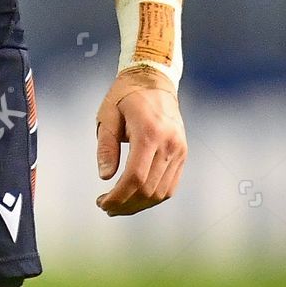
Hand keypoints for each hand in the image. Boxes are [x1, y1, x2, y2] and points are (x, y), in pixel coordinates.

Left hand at [94, 67, 186, 215]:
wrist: (154, 79)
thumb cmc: (125, 95)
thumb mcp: (107, 115)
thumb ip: (106, 146)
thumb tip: (105, 177)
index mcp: (149, 132)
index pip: (135, 177)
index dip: (118, 197)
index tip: (102, 203)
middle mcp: (168, 143)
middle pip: (149, 189)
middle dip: (125, 204)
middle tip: (105, 206)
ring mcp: (179, 149)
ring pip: (161, 192)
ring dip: (139, 205)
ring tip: (118, 206)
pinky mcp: (183, 153)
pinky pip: (170, 185)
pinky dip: (153, 197)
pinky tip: (135, 197)